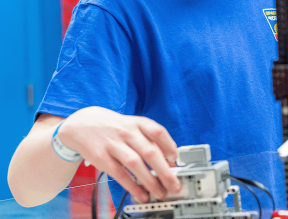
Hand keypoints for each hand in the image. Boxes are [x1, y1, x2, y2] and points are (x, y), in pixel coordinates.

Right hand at [58, 106, 181, 202]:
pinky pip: (120, 174)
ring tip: (160, 193)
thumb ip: (149, 139)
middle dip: (165, 171)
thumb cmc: (114, 127)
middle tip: (174, 185)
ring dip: (150, 181)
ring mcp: (114, 144)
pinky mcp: (102, 157)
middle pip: (150, 152)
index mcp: (138, 123)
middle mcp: (127, 132)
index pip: (158, 132)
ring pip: (135, 164)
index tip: (176, 161)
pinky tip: (141, 194)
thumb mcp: (133, 125)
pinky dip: (132, 186)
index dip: (170, 147)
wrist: (82, 123)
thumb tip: (168, 160)